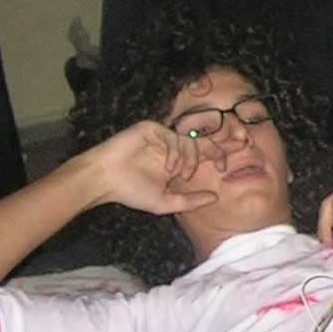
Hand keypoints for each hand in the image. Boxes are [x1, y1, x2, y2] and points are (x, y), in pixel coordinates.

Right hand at [85, 121, 222, 215]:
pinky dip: (174, 153)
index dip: (220, 154)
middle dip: (218, 150)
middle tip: (222, 163)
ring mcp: (162, 137)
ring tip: (178, 174)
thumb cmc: (131, 192)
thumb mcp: (165, 202)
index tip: (227, 165)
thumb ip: (190, 201)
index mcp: (177, 162)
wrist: (105, 180)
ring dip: (189, 160)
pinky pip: (173, 137)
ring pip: (189, 142)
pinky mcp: (152, 129)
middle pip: (203, 143)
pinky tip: (167, 167)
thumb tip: (215, 198)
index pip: (204, 155)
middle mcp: (172, 148)